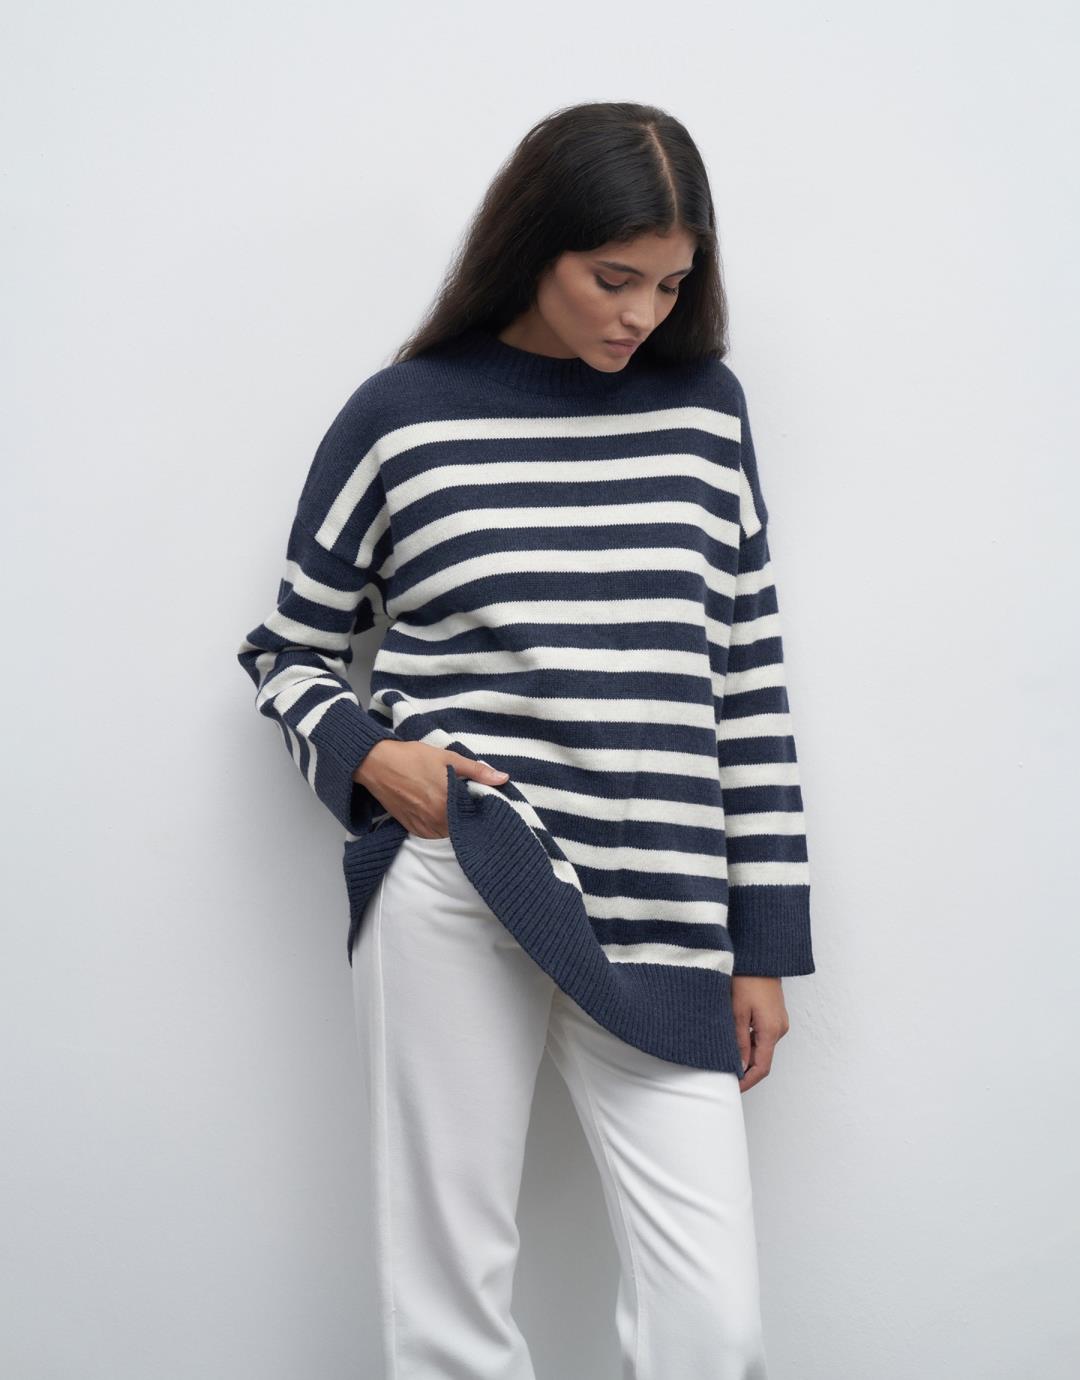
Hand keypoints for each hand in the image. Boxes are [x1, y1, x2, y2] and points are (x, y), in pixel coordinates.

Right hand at [353, 741, 508, 837]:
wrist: (377, 764)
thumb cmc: (413, 757)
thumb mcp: (448, 758)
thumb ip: (477, 771)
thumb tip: (503, 778)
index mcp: (449, 803)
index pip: (476, 816)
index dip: (482, 809)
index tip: (486, 802)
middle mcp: (437, 820)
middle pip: (463, 826)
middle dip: (469, 817)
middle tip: (470, 803)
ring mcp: (423, 826)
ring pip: (448, 834)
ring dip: (454, 825)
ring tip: (454, 808)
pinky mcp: (411, 828)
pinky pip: (432, 835)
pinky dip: (440, 828)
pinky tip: (440, 814)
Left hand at [732, 976, 789, 1092]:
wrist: (761, 956)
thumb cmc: (747, 978)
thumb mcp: (737, 1011)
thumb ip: (739, 1041)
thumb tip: (739, 1066)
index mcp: (771, 1031)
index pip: (761, 1068)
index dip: (747, 1081)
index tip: (733, 1089)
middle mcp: (779, 1029)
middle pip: (762, 1059)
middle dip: (745, 1069)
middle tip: (723, 1074)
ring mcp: (779, 1022)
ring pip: (762, 1047)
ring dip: (746, 1054)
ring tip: (725, 1056)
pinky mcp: (775, 1015)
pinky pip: (763, 1035)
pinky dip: (750, 1042)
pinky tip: (735, 1039)